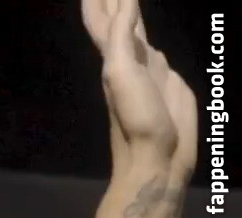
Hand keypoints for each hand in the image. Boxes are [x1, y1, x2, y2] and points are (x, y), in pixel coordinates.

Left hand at [81, 0, 196, 185]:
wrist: (157, 158)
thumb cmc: (135, 119)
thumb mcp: (121, 72)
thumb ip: (122, 35)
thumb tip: (125, 2)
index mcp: (112, 56)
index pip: (99, 18)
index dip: (95, 1)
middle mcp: (127, 58)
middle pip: (115, 18)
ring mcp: (147, 67)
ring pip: (133, 28)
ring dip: (126, 9)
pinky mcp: (166, 78)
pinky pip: (152, 45)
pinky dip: (145, 29)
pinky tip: (142, 26)